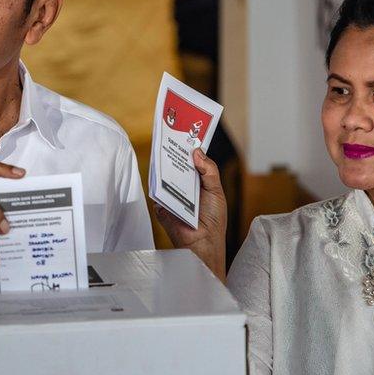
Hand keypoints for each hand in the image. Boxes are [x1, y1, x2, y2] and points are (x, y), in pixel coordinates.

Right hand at [155, 148, 227, 279]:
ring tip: (166, 149)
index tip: (186, 132)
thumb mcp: (216, 190)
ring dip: (165, 164)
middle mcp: (183, 186)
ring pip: (165, 175)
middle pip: (176, 165)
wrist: (203, 243)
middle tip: (173, 136)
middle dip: (175, 152)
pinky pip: (157, 191)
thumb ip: (209, 170)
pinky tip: (161, 172)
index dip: (189, 148)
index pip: (191, 161)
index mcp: (197, 181)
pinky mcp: (161, 205)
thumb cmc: (213, 220)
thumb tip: (197, 152)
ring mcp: (171, 195)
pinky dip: (159, 182)